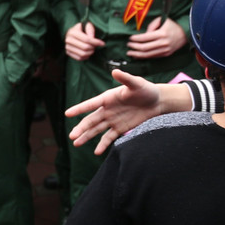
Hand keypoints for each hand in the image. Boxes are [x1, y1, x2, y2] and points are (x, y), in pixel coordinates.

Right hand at [64, 21, 104, 61]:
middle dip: (93, 47)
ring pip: (83, 54)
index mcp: (72, 32)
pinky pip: (79, 58)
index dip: (96, 42)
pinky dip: (86, 57)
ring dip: (90, 52)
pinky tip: (88, 53)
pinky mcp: (68, 53)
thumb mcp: (86, 25)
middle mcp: (68, 40)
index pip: (87, 39)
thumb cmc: (81, 29)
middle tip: (96, 46)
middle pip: (85, 47)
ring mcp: (67, 47)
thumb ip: (90, 29)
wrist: (71, 33)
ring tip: (92, 49)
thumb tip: (92, 38)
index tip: (102, 43)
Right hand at [66, 70, 190, 154]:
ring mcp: (112, 120)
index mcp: (107, 98)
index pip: (90, 104)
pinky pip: (109, 137)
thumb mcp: (136, 83)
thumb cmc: (145, 89)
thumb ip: (126, 78)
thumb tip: (115, 71)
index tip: (67, 114)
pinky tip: (96, 152)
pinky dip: (103, 144)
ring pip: (96, 130)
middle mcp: (107, 110)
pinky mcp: (120, 128)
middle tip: (72, 136)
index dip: (79, 109)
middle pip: (91, 120)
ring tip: (76, 144)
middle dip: (81, 128)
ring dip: (86, 136)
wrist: (157, 101)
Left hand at [126, 17, 185, 58]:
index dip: (135, 39)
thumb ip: (151, 26)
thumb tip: (143, 35)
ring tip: (129, 53)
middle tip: (128, 45)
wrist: (186, 33)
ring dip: (137, 54)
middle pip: (145, 48)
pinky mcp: (166, 54)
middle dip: (134, 47)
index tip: (130, 38)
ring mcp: (165, 50)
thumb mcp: (162, 20)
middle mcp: (163, 43)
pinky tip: (137, 56)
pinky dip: (144, 57)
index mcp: (162, 34)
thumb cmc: (172, 25)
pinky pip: (153, 57)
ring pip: (148, 55)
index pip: (145, 38)